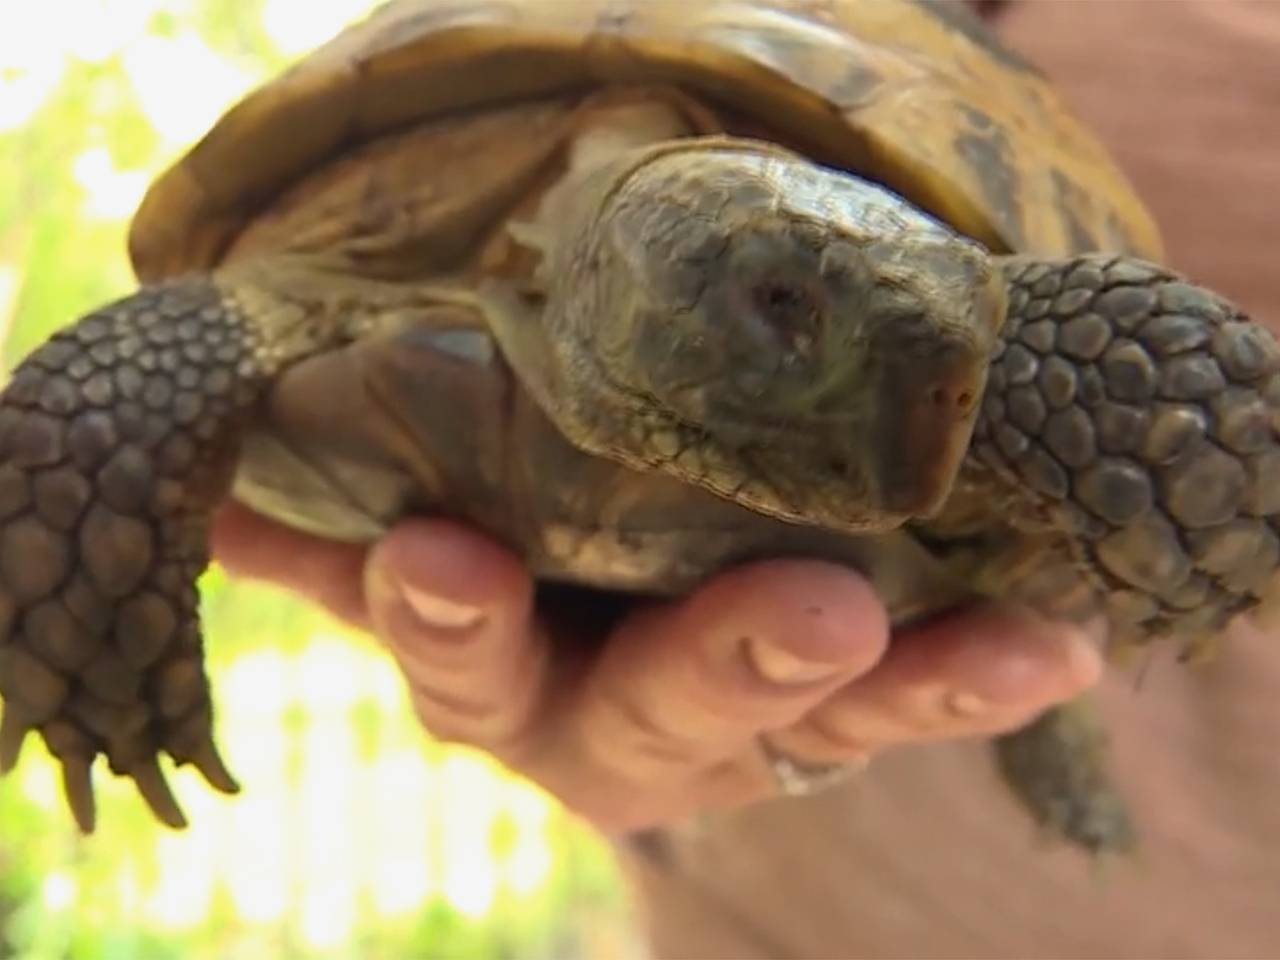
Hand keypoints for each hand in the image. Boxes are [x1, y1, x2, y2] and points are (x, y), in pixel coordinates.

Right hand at [211, 502, 1100, 832]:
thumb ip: (331, 526)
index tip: (436, 551)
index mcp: (502, 682)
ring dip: (906, 686)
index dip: (449, 615)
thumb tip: (205, 484)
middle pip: (665, 711)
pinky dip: (980, 674)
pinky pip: (915, 698)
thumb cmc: (511, 566)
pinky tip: (1054, 643)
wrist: (627, 602)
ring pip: (820, 723)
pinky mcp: (843, 708)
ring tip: (1010, 648)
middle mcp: (624, 727)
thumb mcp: (420, 548)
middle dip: (727, 661)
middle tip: (812, 608)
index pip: (465, 656)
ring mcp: (748, 729)